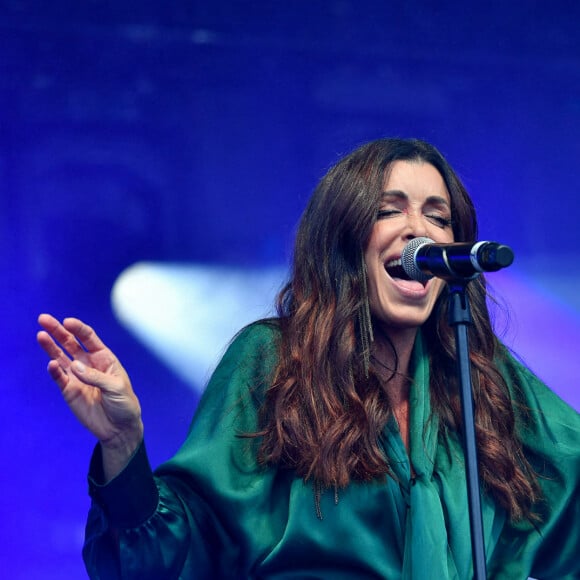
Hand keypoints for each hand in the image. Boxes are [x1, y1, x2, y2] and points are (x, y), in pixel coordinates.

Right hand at [37, 314, 143, 478]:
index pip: (89, 338)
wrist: (119, 428)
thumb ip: (96, 377)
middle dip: (58, 331)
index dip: (78, 328)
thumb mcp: (116, 387)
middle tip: (43, 319)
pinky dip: (54, 371)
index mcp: (104, 358)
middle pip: (70, 343)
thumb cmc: (124, 403)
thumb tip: (75, 366)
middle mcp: (88, 364)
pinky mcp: (69, 391)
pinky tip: (51, 364)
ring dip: (50, 347)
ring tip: (41, 335)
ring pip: (60, 358)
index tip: (67, 321)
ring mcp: (77, 376)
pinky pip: (60, 378)